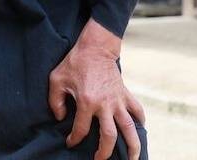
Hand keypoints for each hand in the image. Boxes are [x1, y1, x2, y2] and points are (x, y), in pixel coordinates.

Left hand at [48, 19, 144, 159]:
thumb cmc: (74, 63)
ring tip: (133, 158)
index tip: (71, 143)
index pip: (80, 129)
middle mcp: (104, 104)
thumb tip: (60, 118)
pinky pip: (137, 110)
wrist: (95, 48)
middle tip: (99, 159)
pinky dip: (141, 121)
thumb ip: (55, 101)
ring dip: (133, 145)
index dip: (74, 139)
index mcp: (86, 102)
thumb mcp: (57, 80)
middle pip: (109, 136)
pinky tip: (140, 130)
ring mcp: (117, 100)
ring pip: (129, 128)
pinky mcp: (125, 94)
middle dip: (105, 152)